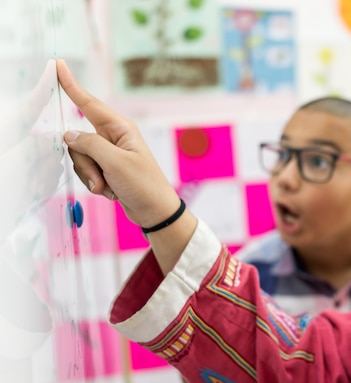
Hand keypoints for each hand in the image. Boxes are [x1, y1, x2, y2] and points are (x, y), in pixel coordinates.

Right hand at [56, 60, 179, 227]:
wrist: (155, 212)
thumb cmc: (144, 185)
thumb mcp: (116, 163)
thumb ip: (90, 146)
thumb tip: (69, 135)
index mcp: (121, 129)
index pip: (89, 103)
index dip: (72, 85)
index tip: (58, 66)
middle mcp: (113, 138)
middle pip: (78, 140)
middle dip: (85, 164)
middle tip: (101, 179)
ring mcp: (109, 154)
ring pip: (80, 158)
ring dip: (91, 177)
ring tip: (110, 188)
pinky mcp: (106, 168)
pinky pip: (87, 172)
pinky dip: (96, 185)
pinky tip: (113, 192)